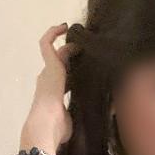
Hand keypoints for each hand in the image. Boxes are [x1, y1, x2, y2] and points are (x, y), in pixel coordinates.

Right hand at [28, 22, 75, 149]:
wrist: (46, 125)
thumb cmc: (59, 128)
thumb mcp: (74, 119)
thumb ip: (84, 113)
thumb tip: (109, 113)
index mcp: (53, 93)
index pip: (62, 78)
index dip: (72, 71)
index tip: (83, 65)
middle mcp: (48, 79)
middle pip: (60, 62)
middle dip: (72, 55)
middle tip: (86, 48)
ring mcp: (48, 71)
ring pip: (57, 51)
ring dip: (68, 43)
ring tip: (80, 35)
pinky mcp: (50, 64)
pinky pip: (47, 42)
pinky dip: (53, 33)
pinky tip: (64, 26)